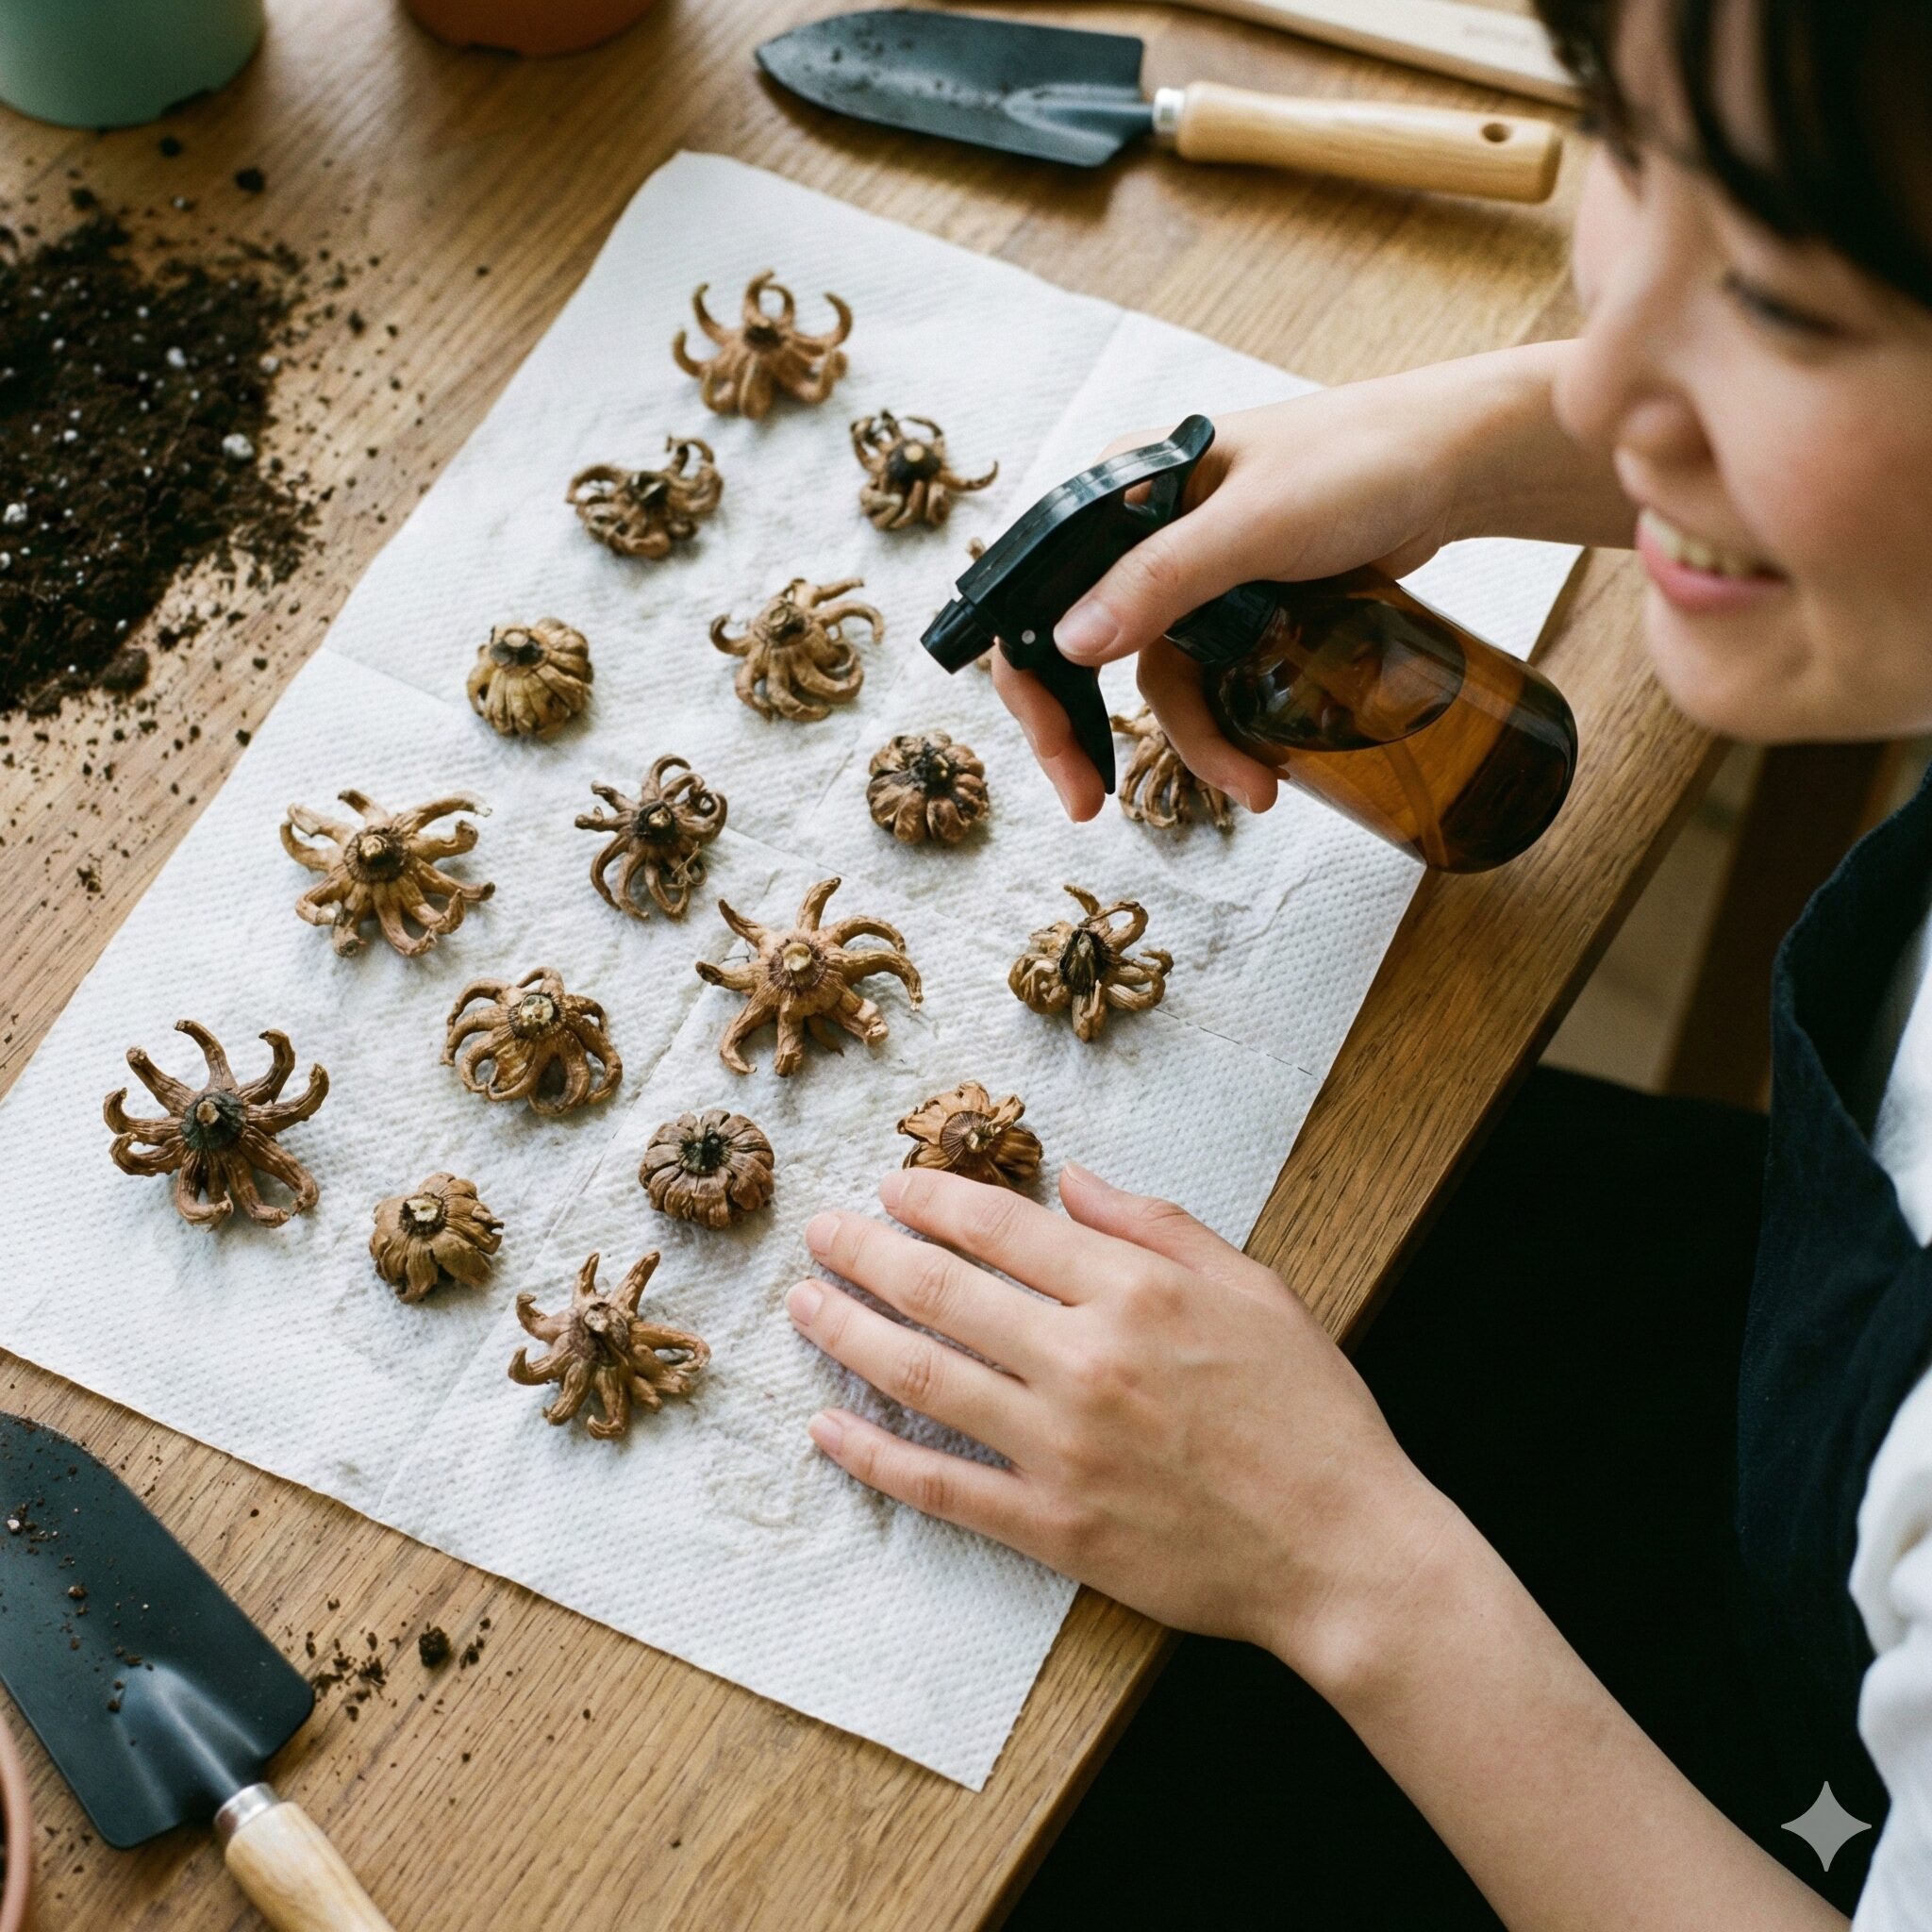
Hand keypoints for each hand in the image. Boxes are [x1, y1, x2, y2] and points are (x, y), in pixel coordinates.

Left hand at [787, 1162, 1444, 1672]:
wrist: (1344, 1550)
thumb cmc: (1310, 1413)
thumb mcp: (1254, 1287)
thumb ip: (1157, 1225)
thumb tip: (1072, 1177)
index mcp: (1135, 1292)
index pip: (1000, 1227)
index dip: (933, 1200)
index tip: (891, 1188)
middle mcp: (1084, 1361)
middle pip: (942, 1292)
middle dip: (866, 1253)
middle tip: (820, 1234)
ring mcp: (1060, 1449)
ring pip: (922, 1379)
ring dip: (850, 1334)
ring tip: (804, 1306)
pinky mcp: (1053, 1527)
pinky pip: (940, 1487)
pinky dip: (873, 1456)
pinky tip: (828, 1427)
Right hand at [996, 341, 1620, 820]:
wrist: (1456, 465)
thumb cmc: (1361, 463)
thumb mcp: (1255, 525)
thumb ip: (1161, 578)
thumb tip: (1068, 646)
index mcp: (1118, 492)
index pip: (1035, 595)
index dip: (1032, 683)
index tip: (1060, 759)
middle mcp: (1141, 533)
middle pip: (1081, 652)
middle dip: (1086, 735)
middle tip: (1090, 804)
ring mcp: (1191, 574)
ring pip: (1159, 681)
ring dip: (1194, 744)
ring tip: (1255, 790)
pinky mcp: (1239, 606)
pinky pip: (1209, 683)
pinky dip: (1228, 729)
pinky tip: (1265, 765)